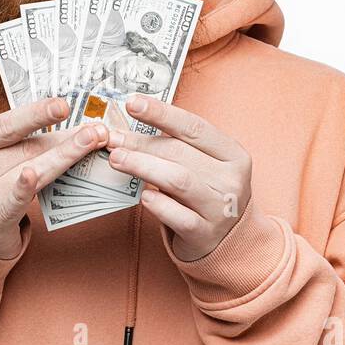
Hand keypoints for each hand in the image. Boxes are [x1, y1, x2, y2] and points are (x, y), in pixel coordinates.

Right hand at [0, 96, 107, 258]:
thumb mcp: (1, 164)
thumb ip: (31, 146)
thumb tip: (79, 130)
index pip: (6, 125)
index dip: (36, 114)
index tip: (64, 105)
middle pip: (24, 149)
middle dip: (64, 139)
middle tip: (95, 130)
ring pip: (27, 171)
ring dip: (63, 156)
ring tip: (90, 143)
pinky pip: (11, 203)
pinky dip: (23, 188)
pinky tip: (33, 175)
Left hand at [102, 95, 253, 261]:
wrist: (230, 241)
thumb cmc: (208, 195)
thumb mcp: (205, 167)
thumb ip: (178, 148)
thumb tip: (129, 128)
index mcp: (232, 154)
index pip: (194, 127)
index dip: (162, 113)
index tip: (133, 102)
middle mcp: (231, 179)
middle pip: (180, 153)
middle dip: (141, 142)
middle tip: (112, 137)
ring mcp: (220, 208)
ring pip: (179, 180)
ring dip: (143, 166)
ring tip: (116, 159)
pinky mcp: (205, 233)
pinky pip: (179, 216)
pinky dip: (159, 204)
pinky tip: (142, 196)